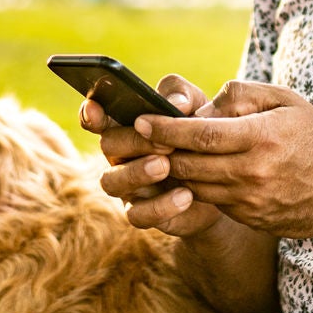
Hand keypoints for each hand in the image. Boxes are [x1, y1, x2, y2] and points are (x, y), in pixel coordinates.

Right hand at [82, 75, 224, 236]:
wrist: (222, 183)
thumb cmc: (200, 137)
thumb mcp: (198, 109)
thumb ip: (184, 96)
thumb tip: (177, 103)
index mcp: (126, 126)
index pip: (96, 117)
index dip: (90, 113)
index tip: (96, 109)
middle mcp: (120, 156)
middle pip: (108, 145)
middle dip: (134, 142)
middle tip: (166, 143)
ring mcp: (127, 187)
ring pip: (111, 182)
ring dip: (137, 173)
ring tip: (166, 167)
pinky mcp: (142, 213)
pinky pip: (137, 215)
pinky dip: (160, 207)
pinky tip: (186, 196)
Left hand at [133, 80, 312, 238]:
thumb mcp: (287, 101)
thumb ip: (242, 94)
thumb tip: (204, 104)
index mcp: (261, 137)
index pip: (199, 134)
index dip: (165, 128)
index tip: (141, 121)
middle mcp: (253, 172)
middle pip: (189, 163)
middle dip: (160, 151)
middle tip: (140, 139)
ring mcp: (251, 201)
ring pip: (195, 186)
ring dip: (175, 172)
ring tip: (162, 155)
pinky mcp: (251, 219)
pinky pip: (213, 202)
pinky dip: (199, 187)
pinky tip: (194, 174)